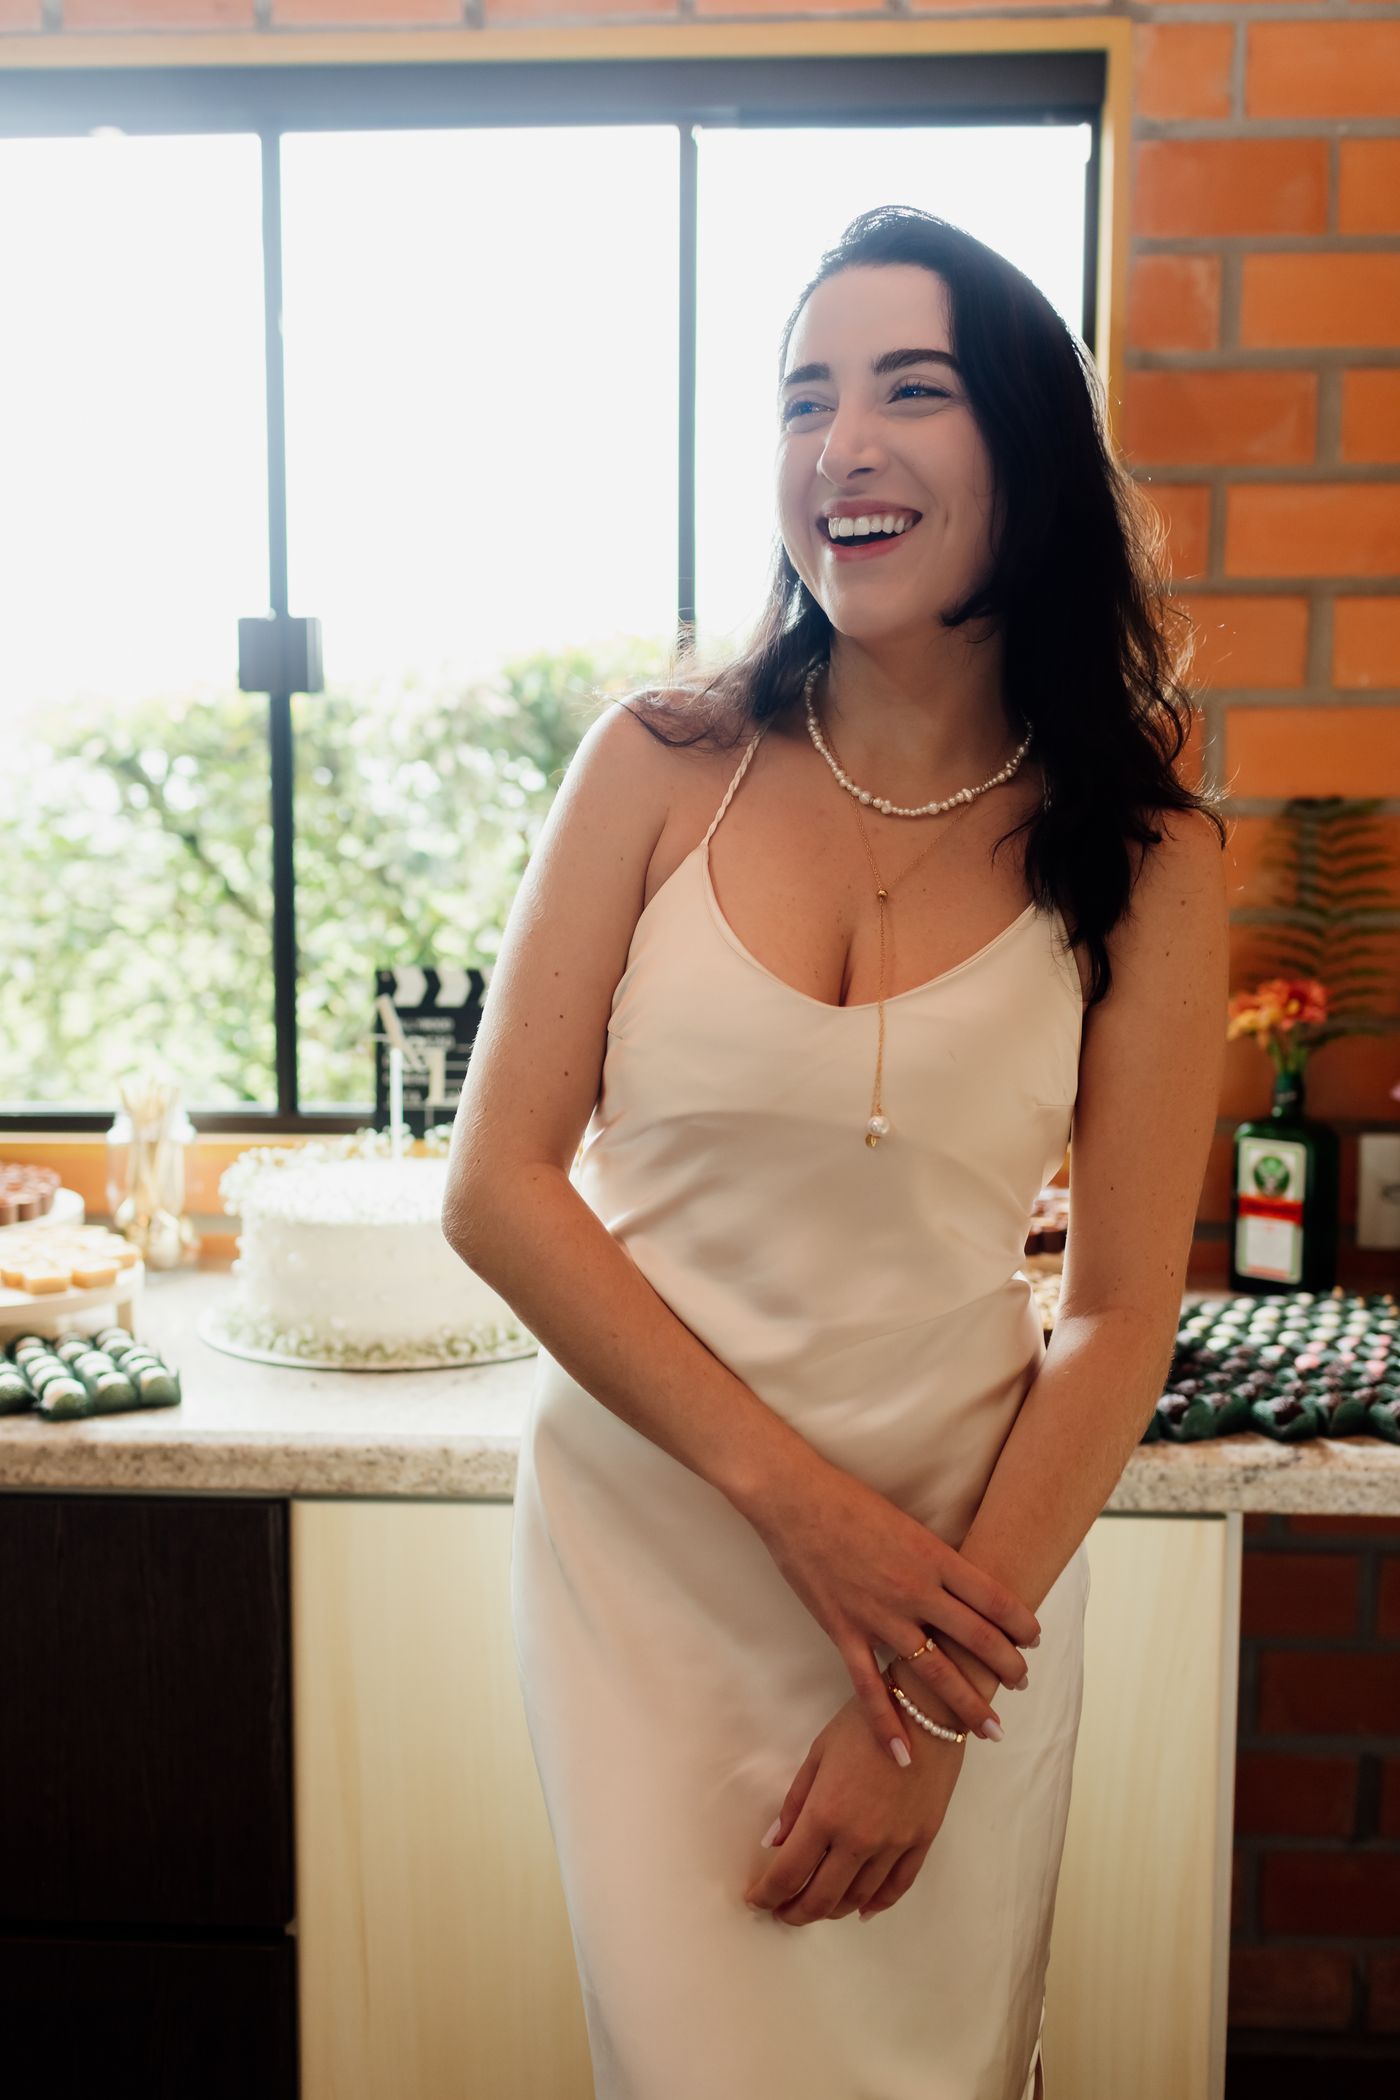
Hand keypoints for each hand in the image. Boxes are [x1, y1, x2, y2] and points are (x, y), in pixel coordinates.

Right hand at [741, 1448, 1037, 1760]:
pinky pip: (870, 1687)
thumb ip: (933, 1558)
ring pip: (934, 1672)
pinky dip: (886, 1724)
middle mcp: (915, 1589)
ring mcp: (879, 1615)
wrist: (795, 1500)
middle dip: (1007, 1668)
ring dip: (967, 1705)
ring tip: (991, 1729)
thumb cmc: (850, 1502)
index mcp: (934, 1557)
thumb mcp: (907, 1523)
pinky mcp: (844, 1631)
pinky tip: (904, 1755)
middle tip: (1021, 1686)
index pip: (994, 1598)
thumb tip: (962, 1585)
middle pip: (976, 1639)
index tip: (1034, 1640)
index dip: (1021, 1623)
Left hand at [742, 1675, 966, 1925]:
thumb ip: (795, 1802)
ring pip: (858, 1897)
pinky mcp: (921, 1841)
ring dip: (832, 1910)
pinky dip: (876, 1904)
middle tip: (782, 1912)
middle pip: (821, 1897)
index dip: (768, 1894)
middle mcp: (859, 1838)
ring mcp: (894, 1844)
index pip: (788, 1872)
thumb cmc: (864, 1723)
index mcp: (826, 1813)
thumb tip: (773, 1842)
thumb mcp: (819, 1753)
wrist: (924, 1708)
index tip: (757, 1899)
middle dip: (795, 1911)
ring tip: (816, 1907)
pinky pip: (897, 1886)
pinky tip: (862, 1909)